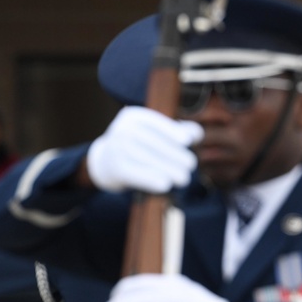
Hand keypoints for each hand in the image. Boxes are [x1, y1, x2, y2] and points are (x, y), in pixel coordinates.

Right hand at [86, 106, 202, 192]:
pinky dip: (152, 180)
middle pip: (155, 143)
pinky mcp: (115, 167)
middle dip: (176, 155)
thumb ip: (179, 130)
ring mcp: (117, 148)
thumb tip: (196, 134)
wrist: (105, 161)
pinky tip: (166, 185)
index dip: (172, 131)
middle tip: (191, 165)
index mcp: (135, 116)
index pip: (155, 123)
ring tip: (184, 179)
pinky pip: (137, 173)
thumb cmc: (141, 145)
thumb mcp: (156, 132)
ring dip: (169, 170)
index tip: (187, 141)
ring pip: (148, 159)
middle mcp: (123, 129)